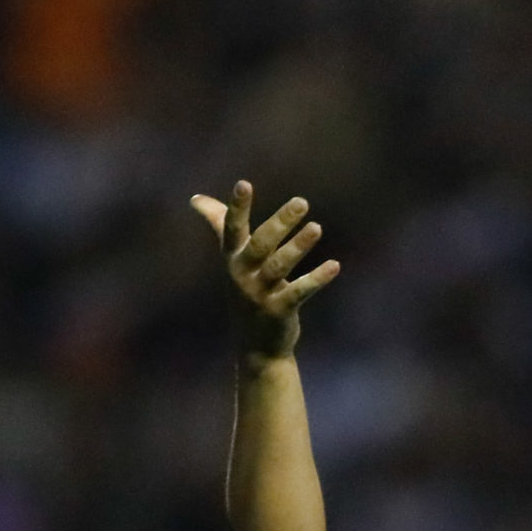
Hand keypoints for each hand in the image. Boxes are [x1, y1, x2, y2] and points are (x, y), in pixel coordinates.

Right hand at [192, 183, 340, 361]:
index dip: (237, 207)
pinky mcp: (279, 311)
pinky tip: (335, 265)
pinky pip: (299, 292)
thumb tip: (196, 199)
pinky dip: (317, 278)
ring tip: (317, 227)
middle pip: (260, 243)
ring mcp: (259, 294)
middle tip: (302, 202)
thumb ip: (218, 226)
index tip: (244, 184)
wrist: (256, 346)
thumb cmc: (247, 293)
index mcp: (232, 259)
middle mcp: (242, 274)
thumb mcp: (232, 261)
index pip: (231, 228)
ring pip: (279, 266)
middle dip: (280, 222)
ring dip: (298, 246)